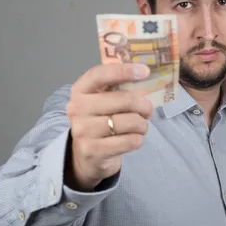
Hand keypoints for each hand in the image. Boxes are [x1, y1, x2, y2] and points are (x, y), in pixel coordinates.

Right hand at [64, 63, 152, 190]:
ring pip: (130, 122)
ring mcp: (83, 131)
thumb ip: (117, 87)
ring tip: (140, 126)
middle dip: (144, 105)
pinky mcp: (94, 151)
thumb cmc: (100, 120)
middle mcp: (77, 109)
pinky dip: (139, 139)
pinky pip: (130, 141)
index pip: (99, 74)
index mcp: (80, 91)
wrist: (86, 155)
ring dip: (142, 124)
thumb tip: (145, 73)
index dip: (124, 71)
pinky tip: (133, 139)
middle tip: (148, 110)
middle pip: (124, 100)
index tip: (145, 71)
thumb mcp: (102, 101)